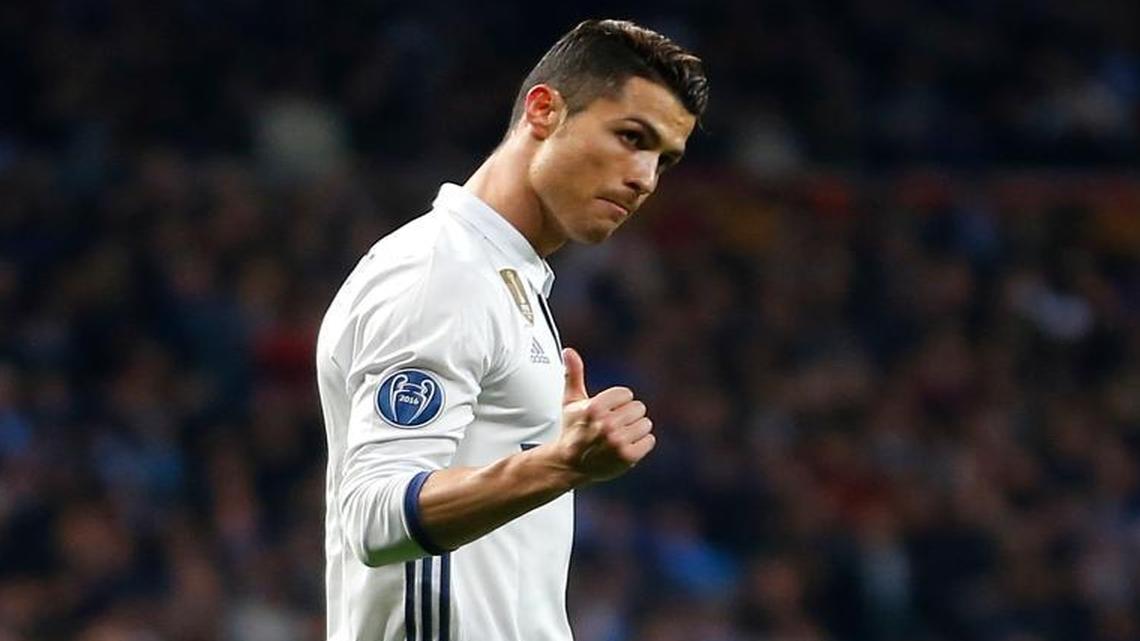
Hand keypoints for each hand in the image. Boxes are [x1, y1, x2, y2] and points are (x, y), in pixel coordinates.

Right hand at [555, 347, 655, 481]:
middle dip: (628, 416)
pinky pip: (649, 441)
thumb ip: (573, 374)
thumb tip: (569, 351)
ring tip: (619, 437)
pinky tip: (627, 446)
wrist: (569, 464)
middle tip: (613, 426)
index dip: (618, 403)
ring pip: (646, 424)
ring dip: (636, 430)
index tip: (607, 412)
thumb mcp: (571, 401)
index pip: (627, 394)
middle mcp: (606, 424)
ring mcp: (617, 441)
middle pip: (638, 408)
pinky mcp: (627, 456)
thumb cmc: (573, 430)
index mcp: (595, 407)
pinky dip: (642, 444)